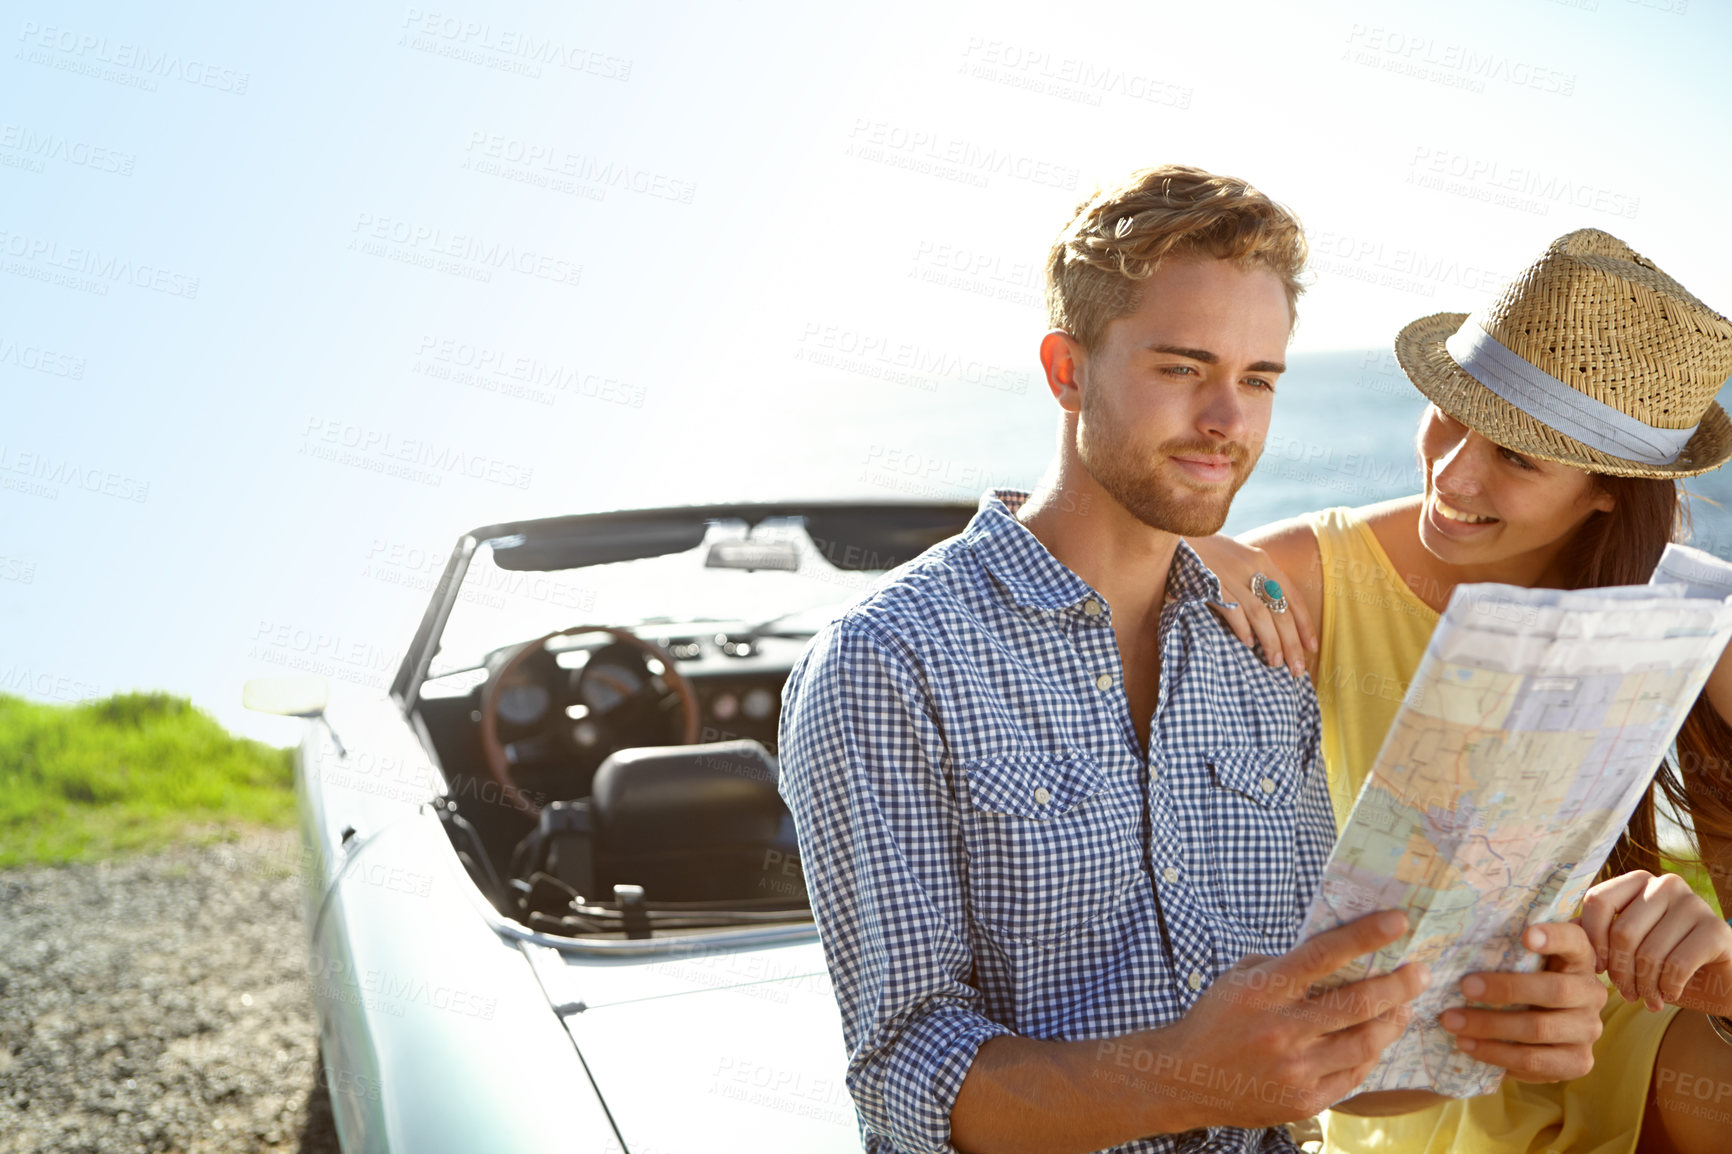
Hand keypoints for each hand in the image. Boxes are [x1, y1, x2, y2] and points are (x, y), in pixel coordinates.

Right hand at [1164, 910, 1430, 1126]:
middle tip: (1419, 971)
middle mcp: (1281, 1030)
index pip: (1322, 956)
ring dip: (1393, 1020)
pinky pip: (1353, 1074)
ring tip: (1405, 1006)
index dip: (1363, 936)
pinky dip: (1371, 1053)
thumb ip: (1283, 966)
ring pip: (1364, 1041)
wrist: (1182, 1079)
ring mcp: (1294, 1070)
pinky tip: (1377, 1039)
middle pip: (1357, 1003)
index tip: (1398, 921)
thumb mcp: (1237, 979)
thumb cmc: (1215, 1020)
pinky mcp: (1303, 1101)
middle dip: (1398, 984)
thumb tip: (1335, 955)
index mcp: (1262, 991)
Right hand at [1184, 534, 1314, 678]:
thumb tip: (1275, 618)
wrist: (1176, 535)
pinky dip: (1242, 628)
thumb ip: (1257, 580)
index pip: (1293, 597)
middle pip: (1280, 611)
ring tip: (1275, 663)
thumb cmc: (1209, 553)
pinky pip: (1233, 610)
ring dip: (1271, 641)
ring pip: (1261, 614)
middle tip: (1297, 668)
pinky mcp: (1210, 583)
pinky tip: (1248, 643)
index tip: (1312, 648)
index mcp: (1263, 560)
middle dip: (1292, 643)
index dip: (1305, 625)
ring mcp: (1231, 575)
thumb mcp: (1240, 559)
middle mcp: (1252, 567)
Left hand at [1438, 922, 1606, 1082]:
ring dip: (1490, 1026)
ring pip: (1539, 1029)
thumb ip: (1508, 950)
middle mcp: (1591, 993)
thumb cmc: (1525, 983)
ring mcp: (1588, 1030)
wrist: (1548, 1032)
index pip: (1574, 941)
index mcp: (1578, 959)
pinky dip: (1496, 1054)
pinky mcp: (1578, 1062)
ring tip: (1453, 1022)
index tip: (1526, 935)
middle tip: (1464, 987)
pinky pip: (1535, 1062)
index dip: (1554, 937)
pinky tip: (1469, 1046)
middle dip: (1505, 989)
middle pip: (1553, 991)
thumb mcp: (1523, 962)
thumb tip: (1461, 943)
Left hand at [1581, 870, 1731, 1014]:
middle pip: (1623, 932)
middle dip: (1620, 972)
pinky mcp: (1716, 929)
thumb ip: (1593, 934)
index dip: (1593, 940)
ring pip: (1649, 952)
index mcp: (1637, 882)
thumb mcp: (1625, 946)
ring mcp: (1694, 904)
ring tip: (1646, 1000)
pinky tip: (1668, 996)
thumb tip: (1550, 931)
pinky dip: (1668, 988)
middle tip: (1626, 994)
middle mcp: (1666, 884)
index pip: (1598, 901)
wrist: (1720, 978)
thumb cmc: (1663, 960)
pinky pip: (1677, 965)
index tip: (1597, 969)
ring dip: (1644, 986)